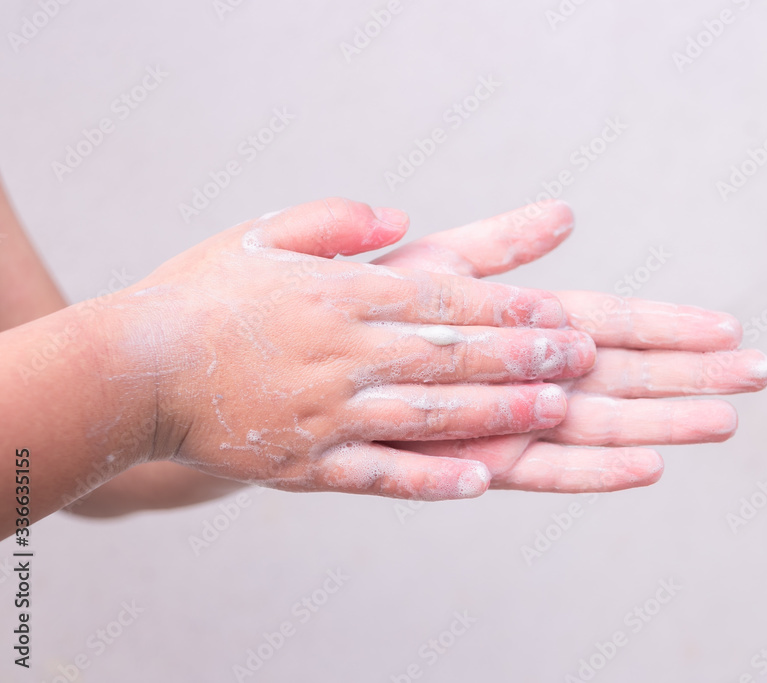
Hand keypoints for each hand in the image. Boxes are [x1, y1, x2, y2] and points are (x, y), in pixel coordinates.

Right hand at [105, 198, 596, 498]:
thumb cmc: (200, 295)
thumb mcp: (261, 234)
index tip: (557, 309)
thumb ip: (335, 221)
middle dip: (522, 355)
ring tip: (556, 409)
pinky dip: (430, 480)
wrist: (130, 369)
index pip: (439, 299)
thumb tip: (401, 215)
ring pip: (428, 416)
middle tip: (584, 356)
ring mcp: (325, 415)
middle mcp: (340, 355)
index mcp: (335, 295)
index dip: (504, 307)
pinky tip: (480, 482)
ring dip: (497, 412)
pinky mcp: (306, 465)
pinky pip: (377, 477)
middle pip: (448, 356)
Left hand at [375, 200, 766, 491]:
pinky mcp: (485, 460)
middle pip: (626, 373)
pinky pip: (547, 469)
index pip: (614, 320)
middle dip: (693, 373)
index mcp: (525, 324)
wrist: (308, 363)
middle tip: (761, 373)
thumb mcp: (440, 265)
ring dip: (663, 421)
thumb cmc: (371, 309)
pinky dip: (595, 471)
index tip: (730, 326)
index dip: (671, 324)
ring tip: (726, 418)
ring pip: (602, 423)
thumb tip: (565, 213)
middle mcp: (530, 375)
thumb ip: (501, 245)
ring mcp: (513, 419)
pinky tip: (647, 464)